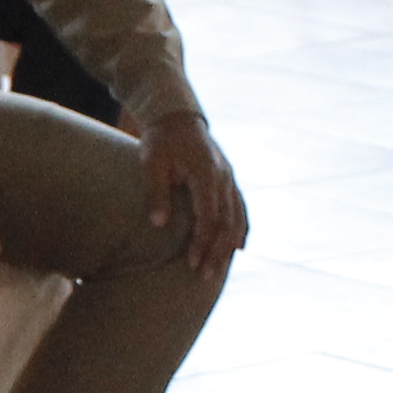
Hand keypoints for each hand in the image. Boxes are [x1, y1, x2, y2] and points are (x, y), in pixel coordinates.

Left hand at [137, 115, 247, 275]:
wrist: (176, 117)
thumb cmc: (160, 141)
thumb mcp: (151, 162)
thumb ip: (156, 192)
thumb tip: (159, 224)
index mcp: (206, 171)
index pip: (209, 214)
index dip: (202, 240)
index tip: (192, 261)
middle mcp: (224, 176)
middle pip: (226, 221)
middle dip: (216, 251)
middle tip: (204, 276)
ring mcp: (229, 177)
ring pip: (237, 217)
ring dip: (228, 246)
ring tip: (218, 270)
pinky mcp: (229, 179)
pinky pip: (241, 207)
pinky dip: (242, 228)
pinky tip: (239, 248)